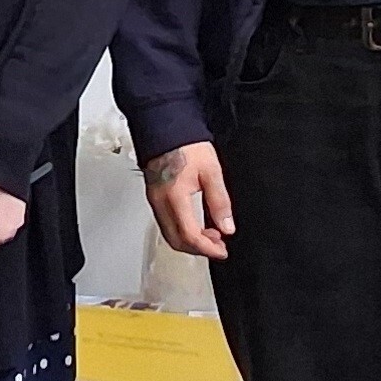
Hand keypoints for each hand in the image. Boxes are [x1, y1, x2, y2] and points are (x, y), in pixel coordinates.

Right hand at [144, 142, 234, 261]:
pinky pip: (166, 224)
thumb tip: (227, 226)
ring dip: (190, 241)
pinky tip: (196, 225)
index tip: (222, 250)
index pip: (189, 235)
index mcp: (174, 197)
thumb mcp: (211, 172)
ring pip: (169, 235)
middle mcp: (160, 203)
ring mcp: (154, 201)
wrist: (165, 129)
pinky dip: (181, 231)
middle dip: (198, 249)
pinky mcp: (154, 198)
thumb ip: (220, 202)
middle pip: (176, 241)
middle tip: (218, 246)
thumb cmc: (186, 145)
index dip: (207, 248)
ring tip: (211, 236)